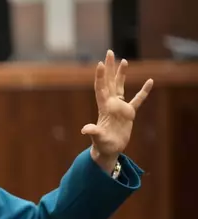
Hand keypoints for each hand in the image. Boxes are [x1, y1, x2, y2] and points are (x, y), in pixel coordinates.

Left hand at [81, 50, 153, 171]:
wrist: (108, 150)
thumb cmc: (102, 145)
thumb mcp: (98, 139)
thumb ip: (93, 132)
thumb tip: (85, 129)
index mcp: (104, 108)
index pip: (101, 89)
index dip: (101, 77)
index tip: (100, 64)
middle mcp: (110, 104)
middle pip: (110, 82)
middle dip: (110, 68)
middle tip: (109, 52)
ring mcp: (119, 108)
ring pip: (120, 87)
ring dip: (121, 74)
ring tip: (123, 60)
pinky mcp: (128, 113)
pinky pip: (137, 100)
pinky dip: (143, 91)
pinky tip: (149, 81)